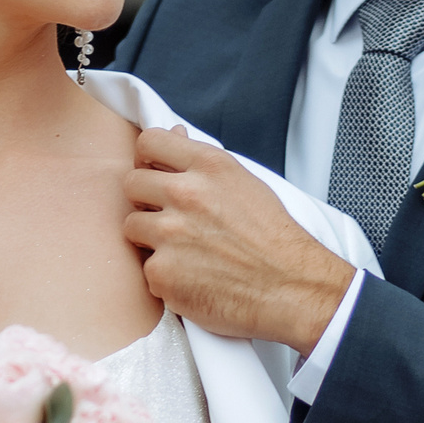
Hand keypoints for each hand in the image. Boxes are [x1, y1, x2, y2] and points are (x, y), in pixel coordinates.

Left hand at [122, 126, 355, 352]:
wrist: (291, 288)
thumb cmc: (272, 238)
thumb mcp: (245, 183)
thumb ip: (202, 162)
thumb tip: (175, 134)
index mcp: (208, 166)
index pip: (149, 142)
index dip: (147, 160)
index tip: (153, 174)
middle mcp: (186, 194)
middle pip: (132, 184)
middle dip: (146, 200)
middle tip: (169, 218)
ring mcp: (170, 234)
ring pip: (132, 226)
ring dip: (151, 239)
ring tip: (185, 250)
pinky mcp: (162, 272)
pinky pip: (145, 268)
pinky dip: (165, 276)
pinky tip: (193, 277)